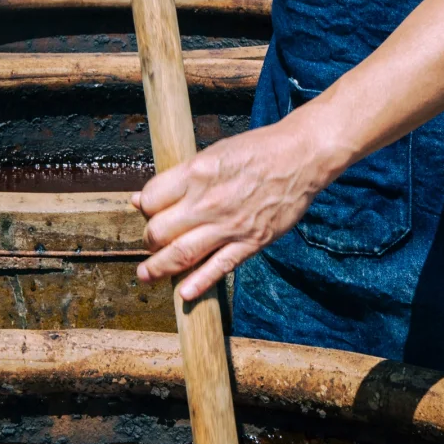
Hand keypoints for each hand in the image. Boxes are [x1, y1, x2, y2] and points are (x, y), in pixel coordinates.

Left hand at [133, 118, 341, 300]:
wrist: (301, 157)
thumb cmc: (257, 150)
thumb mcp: (213, 152)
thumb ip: (180, 177)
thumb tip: (143, 199)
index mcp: (196, 173)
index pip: (151, 199)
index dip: (145, 208)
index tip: (148, 212)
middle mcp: (207, 202)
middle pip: (159, 231)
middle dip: (149, 240)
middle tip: (151, 242)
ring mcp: (229, 225)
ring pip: (181, 255)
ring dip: (159, 269)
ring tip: (147, 275)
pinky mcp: (250, 242)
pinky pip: (219, 268)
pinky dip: (199, 283)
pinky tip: (184, 293)